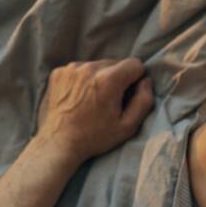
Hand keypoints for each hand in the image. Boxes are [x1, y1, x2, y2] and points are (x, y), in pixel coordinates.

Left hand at [36, 58, 154, 161]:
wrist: (59, 143)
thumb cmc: (96, 137)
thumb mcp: (128, 126)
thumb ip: (143, 101)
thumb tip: (146, 81)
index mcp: (108, 80)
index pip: (134, 64)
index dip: (136, 79)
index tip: (129, 94)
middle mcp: (89, 68)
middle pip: (116, 63)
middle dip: (118, 78)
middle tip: (110, 100)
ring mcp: (71, 68)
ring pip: (98, 65)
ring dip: (101, 77)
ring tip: (94, 99)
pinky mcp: (59, 72)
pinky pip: (81, 69)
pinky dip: (84, 79)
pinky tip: (80, 97)